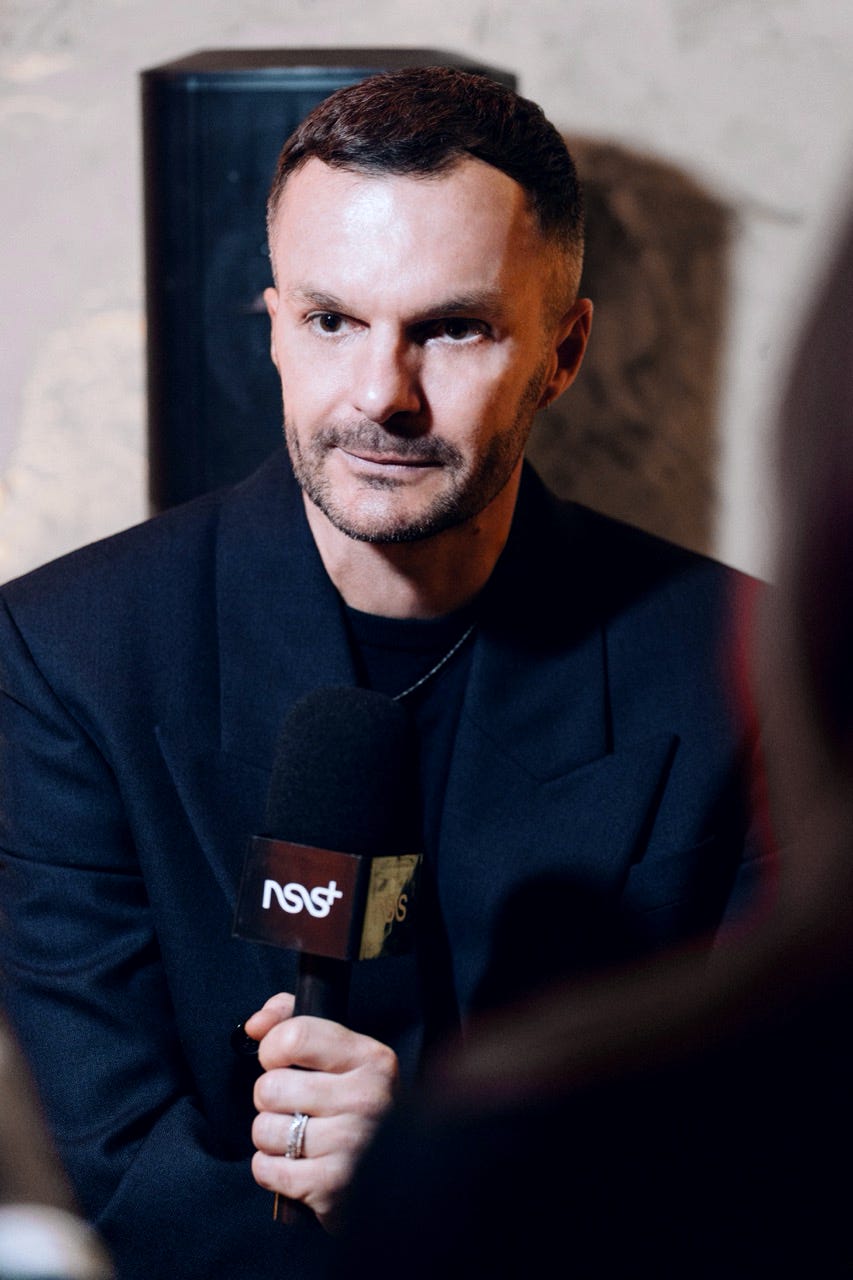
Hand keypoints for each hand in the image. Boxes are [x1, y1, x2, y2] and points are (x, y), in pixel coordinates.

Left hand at [244, 993, 398, 1229]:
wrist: (392, 1174)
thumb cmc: (353, 1105)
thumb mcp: (340, 1053)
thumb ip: (293, 1021)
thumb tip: (254, 1025)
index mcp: (372, 1059)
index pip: (295, 1037)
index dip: (272, 1048)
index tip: (279, 1060)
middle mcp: (366, 1098)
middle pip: (270, 1087)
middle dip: (271, 1099)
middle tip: (295, 1106)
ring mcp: (351, 1144)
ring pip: (263, 1129)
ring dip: (270, 1136)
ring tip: (297, 1136)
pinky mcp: (332, 1187)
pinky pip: (265, 1169)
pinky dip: (271, 1168)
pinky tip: (297, 1164)